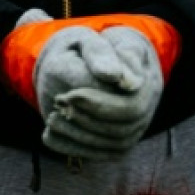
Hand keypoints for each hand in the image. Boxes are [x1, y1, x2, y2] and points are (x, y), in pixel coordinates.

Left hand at [43, 27, 163, 157]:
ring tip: (51, 118)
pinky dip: (73, 148)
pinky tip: (48, 135)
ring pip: (114, 146)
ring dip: (79, 136)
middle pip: (123, 130)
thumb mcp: (91, 40)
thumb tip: (115, 77)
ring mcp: (135, 126)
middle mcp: (146, 106)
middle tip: (58, 104)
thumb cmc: (91, 47)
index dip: (99, 105)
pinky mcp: (117, 140)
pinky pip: (101, 154)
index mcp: (146, 79)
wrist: (90, 60)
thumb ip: (100, 54)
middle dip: (87, 121)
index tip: (69, 95)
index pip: (130, 106)